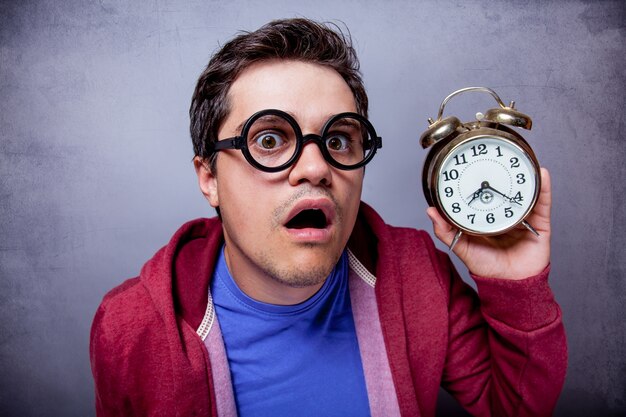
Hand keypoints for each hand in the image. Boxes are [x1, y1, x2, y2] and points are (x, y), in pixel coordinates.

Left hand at [427, 168, 551, 279]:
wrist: (511, 284)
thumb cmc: (487, 267)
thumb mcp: (462, 247)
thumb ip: (445, 231)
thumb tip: (430, 211)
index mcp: (486, 216)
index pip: (482, 194)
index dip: (477, 179)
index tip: (471, 162)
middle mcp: (504, 214)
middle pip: (504, 189)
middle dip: (502, 172)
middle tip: (495, 155)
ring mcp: (523, 217)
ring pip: (523, 192)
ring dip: (524, 175)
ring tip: (520, 159)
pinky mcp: (539, 224)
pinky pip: (542, 202)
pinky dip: (543, 188)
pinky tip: (540, 174)